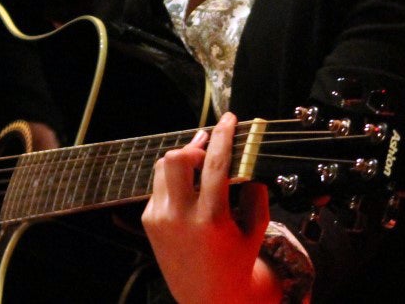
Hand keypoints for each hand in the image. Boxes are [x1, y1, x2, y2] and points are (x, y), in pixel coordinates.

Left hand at [142, 112, 279, 303]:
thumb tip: (248, 160)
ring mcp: (160, 218)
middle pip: (176, 158)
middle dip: (193, 146)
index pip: (215, 165)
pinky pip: (159, 186)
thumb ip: (255, 193)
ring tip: (200, 164)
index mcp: (211, 220)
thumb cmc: (236, 262)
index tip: (230, 118)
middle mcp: (180, 216)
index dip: (223, 136)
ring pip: (163, 167)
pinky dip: (175, 181)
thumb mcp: (255, 231)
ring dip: (182, 160)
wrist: (207, 298)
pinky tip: (189, 189)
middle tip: (209, 146)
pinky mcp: (148, 220)